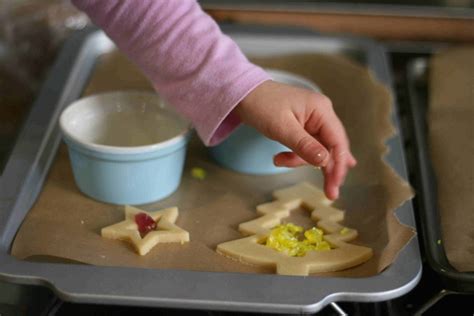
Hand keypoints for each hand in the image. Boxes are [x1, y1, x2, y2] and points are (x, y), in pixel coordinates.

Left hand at [235, 80, 356, 199]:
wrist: (244, 93)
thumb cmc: (262, 106)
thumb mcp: (282, 128)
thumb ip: (304, 145)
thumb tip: (326, 162)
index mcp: (321, 110)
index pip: (337, 141)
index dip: (338, 166)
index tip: (334, 187)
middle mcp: (322, 114)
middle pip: (332, 147)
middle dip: (327, 169)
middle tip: (329, 194)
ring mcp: (313, 120)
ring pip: (318, 149)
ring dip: (301, 160)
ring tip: (278, 160)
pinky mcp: (304, 126)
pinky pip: (307, 146)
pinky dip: (296, 155)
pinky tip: (283, 159)